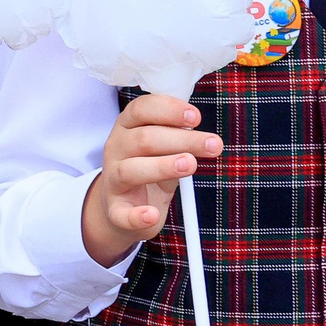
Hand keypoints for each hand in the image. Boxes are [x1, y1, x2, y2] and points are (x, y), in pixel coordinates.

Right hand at [79, 95, 218, 267]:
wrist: (123, 204)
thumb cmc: (149, 167)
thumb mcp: (163, 148)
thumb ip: (179, 139)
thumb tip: (207, 138)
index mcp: (127, 127)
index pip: (141, 109)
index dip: (169, 110)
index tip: (196, 118)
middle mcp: (115, 149)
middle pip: (143, 139)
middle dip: (181, 140)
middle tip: (212, 144)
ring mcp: (112, 180)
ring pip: (131, 170)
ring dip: (162, 167)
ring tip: (190, 165)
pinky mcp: (115, 210)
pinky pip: (122, 214)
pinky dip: (137, 215)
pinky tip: (152, 214)